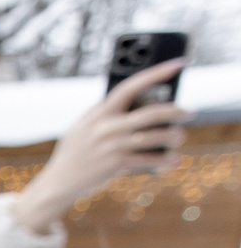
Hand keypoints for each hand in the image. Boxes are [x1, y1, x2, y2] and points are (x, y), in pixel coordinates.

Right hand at [13, 60, 190, 234]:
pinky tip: (174, 161)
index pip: (130, 86)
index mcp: (98, 113)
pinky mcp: (114, 165)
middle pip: (150, 113)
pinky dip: (164, 161)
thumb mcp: (81, 127)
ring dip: (173, 136)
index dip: (156, 73)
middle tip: (189, 112)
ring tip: (180, 136)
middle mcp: (105, 127)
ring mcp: (110, 146)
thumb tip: (130, 98)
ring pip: (152, 137)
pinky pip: (147, 159)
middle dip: (175, 111)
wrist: (57, 183)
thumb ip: (101, 113)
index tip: (178, 64)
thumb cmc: (73, 153)